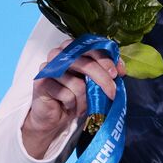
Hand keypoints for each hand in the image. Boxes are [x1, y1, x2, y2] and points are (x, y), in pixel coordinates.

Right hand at [21, 43, 122, 158]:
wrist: (55, 114)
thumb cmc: (76, 95)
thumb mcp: (94, 82)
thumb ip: (106, 72)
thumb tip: (121, 70)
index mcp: (73, 49)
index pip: (91, 47)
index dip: (106, 60)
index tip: (117, 73)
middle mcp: (59, 54)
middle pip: (86, 63)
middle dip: (103, 80)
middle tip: (112, 93)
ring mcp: (48, 67)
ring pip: (77, 83)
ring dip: (85, 99)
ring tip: (84, 105)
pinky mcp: (41, 82)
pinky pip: (66, 94)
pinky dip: (73, 104)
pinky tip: (70, 106)